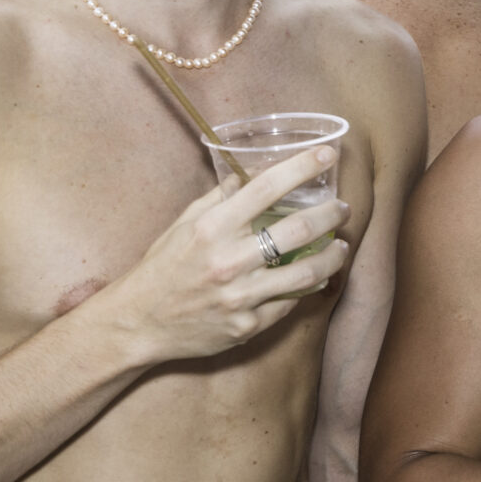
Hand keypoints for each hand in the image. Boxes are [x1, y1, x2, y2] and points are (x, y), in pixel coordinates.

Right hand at [92, 145, 352, 368]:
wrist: (138, 322)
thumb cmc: (161, 267)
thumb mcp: (183, 224)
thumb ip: (219, 199)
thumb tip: (250, 175)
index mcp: (212, 227)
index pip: (267, 187)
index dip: (303, 167)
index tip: (328, 155)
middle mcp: (228, 260)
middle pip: (298, 230)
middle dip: (330, 215)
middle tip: (342, 209)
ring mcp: (239, 297)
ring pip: (306, 274)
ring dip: (332, 256)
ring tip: (341, 246)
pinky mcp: (246, 326)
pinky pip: (288, 304)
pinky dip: (306, 288)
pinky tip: (314, 277)